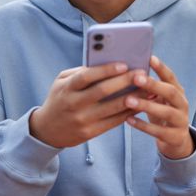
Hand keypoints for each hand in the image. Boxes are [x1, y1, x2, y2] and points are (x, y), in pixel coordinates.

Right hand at [29, 63, 144, 147]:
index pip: (86, 76)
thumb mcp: (62, 82)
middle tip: (142, 74)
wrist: (47, 130)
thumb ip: (81, 72)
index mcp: (66, 88)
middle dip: (124, 81)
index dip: (105, 70)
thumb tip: (107, 62)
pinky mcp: (90, 133)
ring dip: (133, 98)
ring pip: (112, 108)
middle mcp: (73, 104)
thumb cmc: (59, 98)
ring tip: (147, 89)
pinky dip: (129, 112)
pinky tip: (140, 104)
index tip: (124, 64)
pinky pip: (113, 122)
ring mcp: (82, 120)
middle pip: (102, 91)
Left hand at [125, 56, 194, 159]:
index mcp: (178, 91)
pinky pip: (159, 131)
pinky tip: (128, 119)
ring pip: (166, 112)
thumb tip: (128, 69)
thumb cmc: (162, 112)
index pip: (171, 77)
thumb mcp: (159, 98)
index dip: (161, 68)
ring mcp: (181, 121)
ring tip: (128, 100)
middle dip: (154, 85)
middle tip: (136, 78)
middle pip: (171, 92)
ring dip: (146, 105)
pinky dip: (143, 125)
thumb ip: (150, 87)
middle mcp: (182, 104)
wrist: (176, 140)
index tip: (150, 58)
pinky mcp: (175, 137)